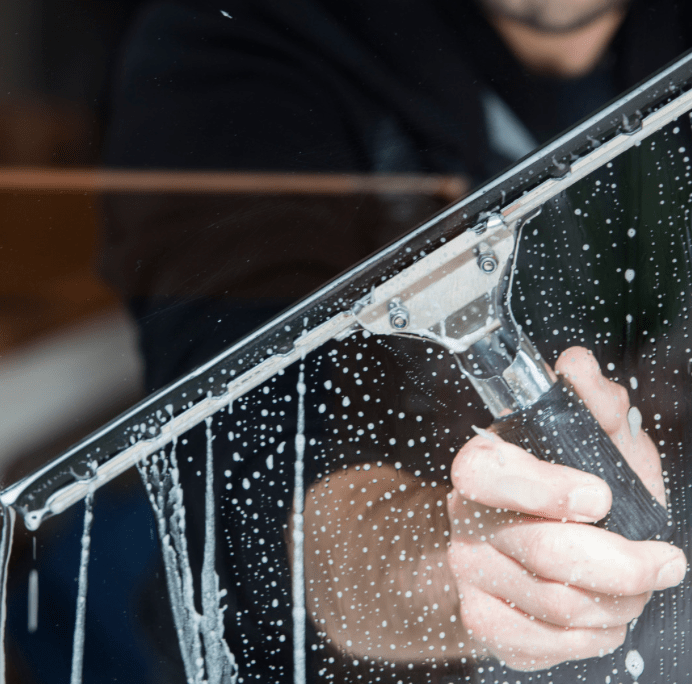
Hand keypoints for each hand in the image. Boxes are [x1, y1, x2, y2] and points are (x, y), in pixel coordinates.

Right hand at [446, 347, 686, 670]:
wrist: (523, 541)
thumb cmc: (569, 486)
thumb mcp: (593, 441)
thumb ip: (592, 403)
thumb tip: (577, 366)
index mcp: (483, 465)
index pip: (487, 473)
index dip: (545, 489)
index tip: (602, 496)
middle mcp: (466, 517)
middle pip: (543, 552)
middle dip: (624, 565)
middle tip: (663, 562)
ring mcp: (470, 571)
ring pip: (556, 605)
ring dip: (618, 602)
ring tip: (636, 587)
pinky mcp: (483, 620)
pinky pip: (545, 644)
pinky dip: (592, 636)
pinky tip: (602, 614)